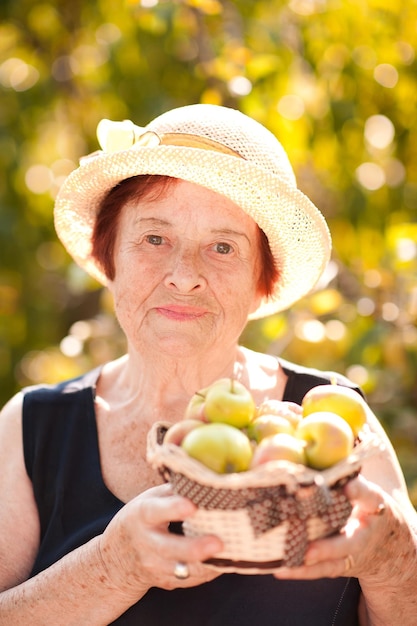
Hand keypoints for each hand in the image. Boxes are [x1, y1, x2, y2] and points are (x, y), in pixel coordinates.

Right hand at [99, 483, 222, 595]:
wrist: (117, 557)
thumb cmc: (142, 519)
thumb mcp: (151, 499)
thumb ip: (175, 491)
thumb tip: (207, 479)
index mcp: (142, 515)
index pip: (155, 511)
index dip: (173, 508)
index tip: (191, 506)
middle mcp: (146, 543)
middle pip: (170, 548)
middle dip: (194, 548)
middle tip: (218, 543)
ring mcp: (154, 566)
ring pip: (183, 570)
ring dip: (207, 564)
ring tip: (230, 554)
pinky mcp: (165, 581)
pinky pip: (191, 579)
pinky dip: (209, 571)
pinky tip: (223, 561)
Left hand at [273, 475, 401, 581]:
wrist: (391, 545)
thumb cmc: (368, 502)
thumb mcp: (368, 483)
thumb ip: (348, 464)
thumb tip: (325, 419)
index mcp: (374, 505)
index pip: (369, 496)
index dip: (359, 491)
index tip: (346, 486)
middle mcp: (364, 532)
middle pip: (349, 542)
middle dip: (329, 546)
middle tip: (308, 547)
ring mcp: (353, 554)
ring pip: (332, 562)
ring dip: (309, 563)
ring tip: (287, 561)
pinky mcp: (341, 566)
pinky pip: (320, 571)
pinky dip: (300, 571)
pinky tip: (279, 568)